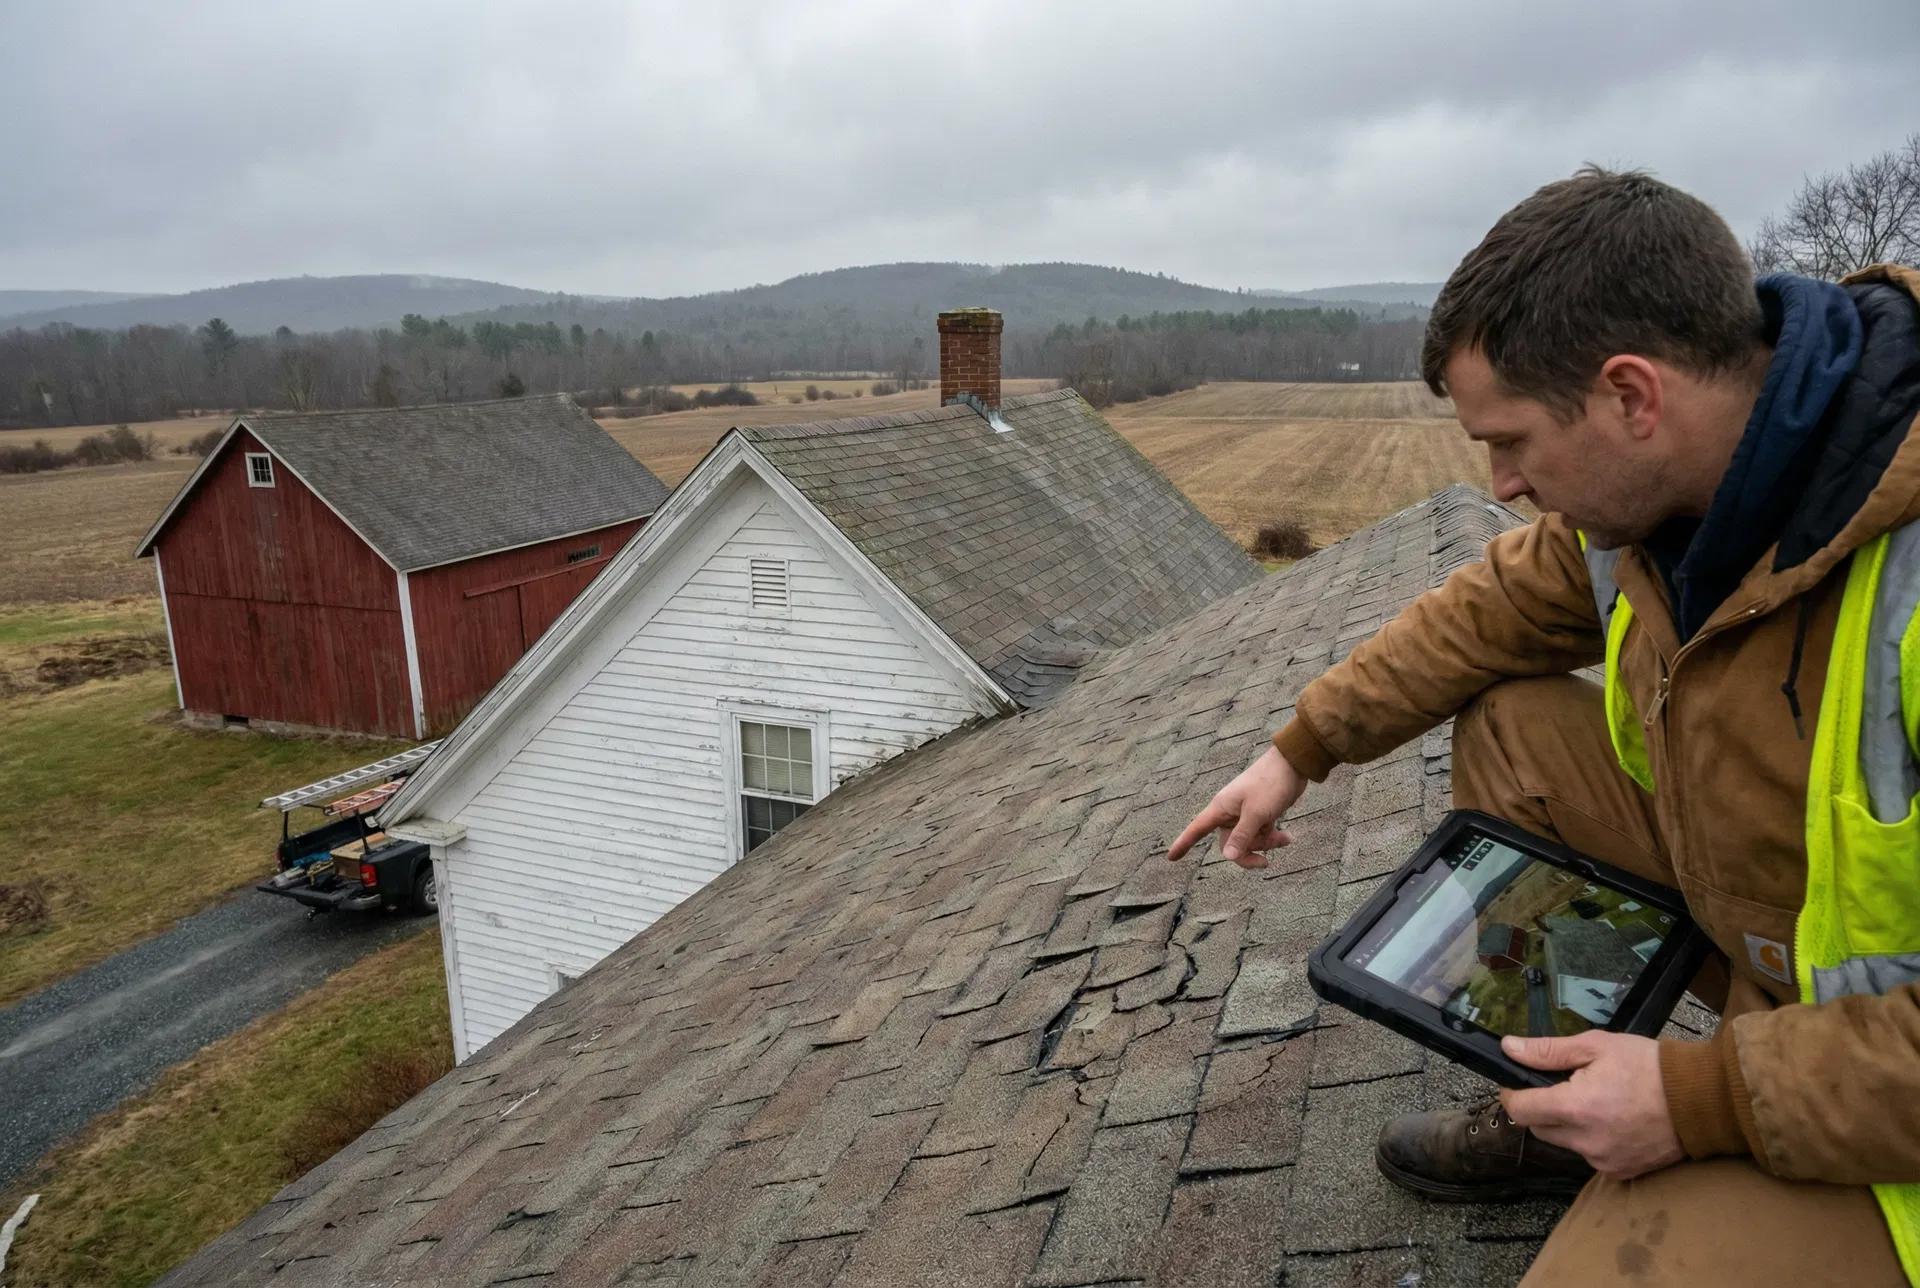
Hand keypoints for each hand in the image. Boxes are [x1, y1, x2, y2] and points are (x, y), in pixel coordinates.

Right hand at [1168, 746, 1307, 868]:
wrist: (1292, 764)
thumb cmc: (1270, 785)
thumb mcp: (1257, 814)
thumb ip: (1242, 836)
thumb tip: (1228, 856)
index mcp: (1221, 808)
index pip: (1196, 829)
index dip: (1183, 843)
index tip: (1170, 858)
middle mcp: (1229, 812)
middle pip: (1229, 844)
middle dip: (1248, 853)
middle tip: (1265, 862)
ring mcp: (1244, 814)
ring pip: (1247, 840)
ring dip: (1265, 844)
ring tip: (1284, 838)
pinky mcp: (1258, 814)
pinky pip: (1259, 834)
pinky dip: (1272, 837)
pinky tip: (1286, 837)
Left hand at [1499, 1032, 1683, 1178]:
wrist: (1701, 1100)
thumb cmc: (1649, 1066)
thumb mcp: (1596, 1046)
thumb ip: (1548, 1051)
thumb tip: (1509, 1048)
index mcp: (1576, 1108)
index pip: (1520, 1111)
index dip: (1513, 1095)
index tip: (1517, 1083)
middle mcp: (1585, 1141)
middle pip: (1539, 1128)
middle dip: (1542, 1107)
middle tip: (1565, 1086)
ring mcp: (1603, 1161)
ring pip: (1564, 1143)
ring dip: (1568, 1125)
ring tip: (1596, 1101)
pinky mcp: (1620, 1172)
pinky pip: (1590, 1156)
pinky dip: (1592, 1140)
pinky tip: (1613, 1120)